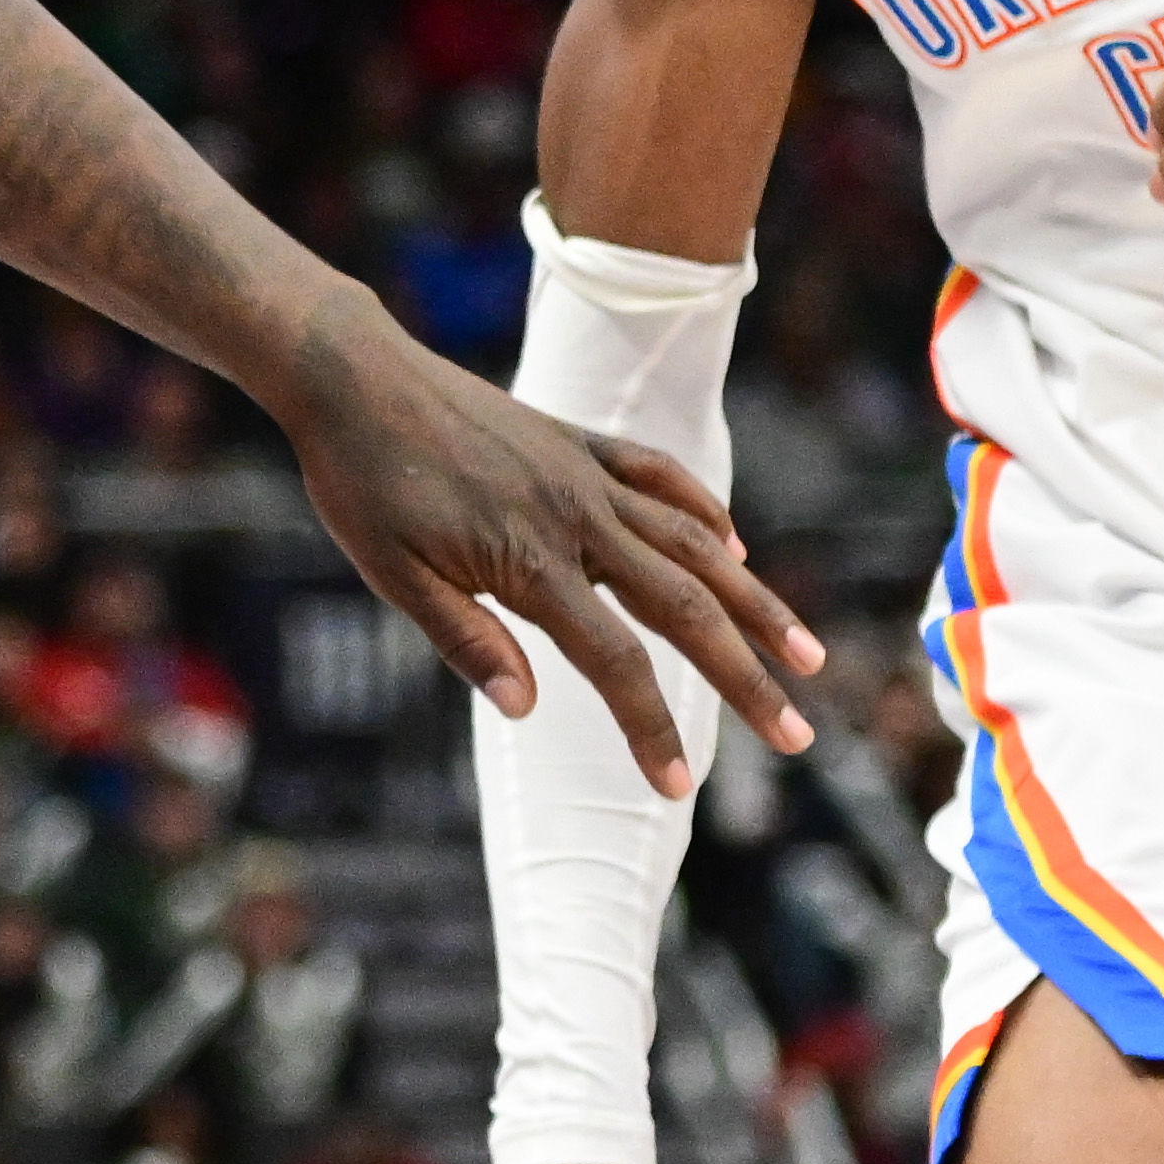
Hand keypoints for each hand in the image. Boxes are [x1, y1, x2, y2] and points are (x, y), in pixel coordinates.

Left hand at [280, 307, 819, 795]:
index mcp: (532, 563)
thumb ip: (466, 641)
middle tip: (799, 735)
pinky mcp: (578, 441)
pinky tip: (734, 550)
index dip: (651, 728)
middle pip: (686, 608)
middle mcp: (579, 517)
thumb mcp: (394, 575)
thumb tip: (526, 711)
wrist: (355, 379)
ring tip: (807, 652)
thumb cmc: (364, 484)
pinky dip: (705, 513)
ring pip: (696, 544)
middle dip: (748, 678)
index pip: (616, 662)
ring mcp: (586, 474)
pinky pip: (661, 477)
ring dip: (757, 603)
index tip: (681, 785)